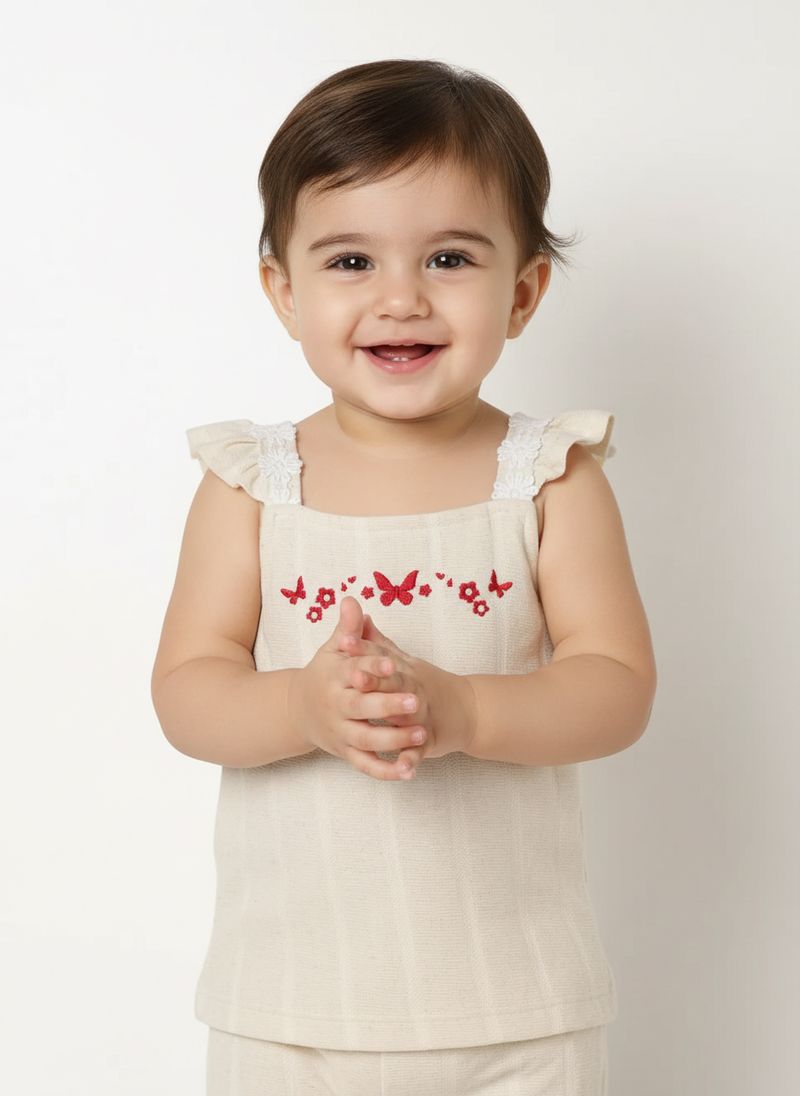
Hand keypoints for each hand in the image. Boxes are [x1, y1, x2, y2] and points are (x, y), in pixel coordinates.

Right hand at [287, 596, 431, 780]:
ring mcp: (340, 733)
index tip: (394, 662)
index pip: (354, 670)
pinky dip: (387, 771)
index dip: (373, 667)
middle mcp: (335, 707)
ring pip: (366, 740)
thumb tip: (352, 601)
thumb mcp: (332, 650)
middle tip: (417, 701)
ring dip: (394, 740)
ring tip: (422, 733)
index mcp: (334, 678)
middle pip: (360, 708)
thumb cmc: (325, 674)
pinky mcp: (346, 753)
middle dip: (387, 706)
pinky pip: (366, 766)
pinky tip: (410, 771)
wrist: (298, 711)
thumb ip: (347, 629)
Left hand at [338, 606, 477, 772]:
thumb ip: (377, 642)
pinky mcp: (429, 741)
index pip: (381, 658)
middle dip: (377, 682)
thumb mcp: (402, 660)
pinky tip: (402, 770)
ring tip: (384, 727)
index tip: (343, 642)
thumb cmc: (425, 683)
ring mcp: (422, 716)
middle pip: (395, 685)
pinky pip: (418, 751)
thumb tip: (356, 613)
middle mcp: (414, 691)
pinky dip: (411, 760)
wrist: (468, 709)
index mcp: (404, 671)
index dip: (363, 650)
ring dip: (398, 723)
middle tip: (356, 679)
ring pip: (409, 719)